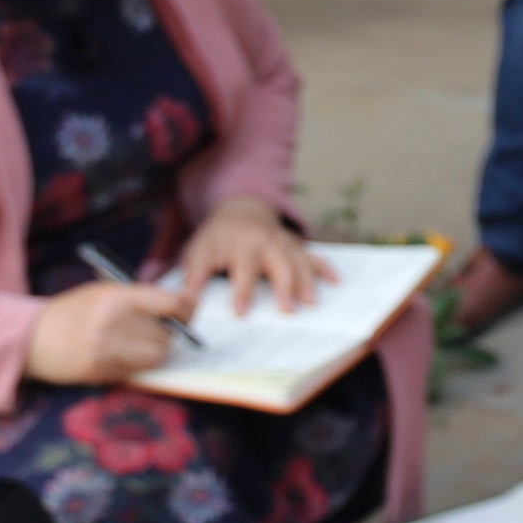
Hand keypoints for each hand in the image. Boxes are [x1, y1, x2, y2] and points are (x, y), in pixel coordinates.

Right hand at [25, 279, 186, 384]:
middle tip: (153, 331)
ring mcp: (105, 349)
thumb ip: (139, 298)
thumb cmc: (72, 312)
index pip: (171, 303)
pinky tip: (118, 357)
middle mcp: (113, 322)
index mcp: (117, 297)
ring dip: (154, 353)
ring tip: (138, 345)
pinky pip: (136, 371)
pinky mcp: (99, 372)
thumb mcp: (103, 292)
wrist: (30, 338)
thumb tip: (183, 305)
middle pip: (166, 334)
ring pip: (156, 356)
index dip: (187, 309)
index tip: (188, 312)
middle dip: (166, 334)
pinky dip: (135, 366)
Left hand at [180, 197, 328, 314]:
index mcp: (241, 245)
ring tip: (311, 302)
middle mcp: (267, 242)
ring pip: (300, 261)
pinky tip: (336, 282)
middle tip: (287, 310)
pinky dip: (326, 268)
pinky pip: (314, 255)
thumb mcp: (197, 253)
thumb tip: (186, 302)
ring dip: (307, 281)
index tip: (241, 312)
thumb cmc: (216, 239)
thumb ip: (193, 277)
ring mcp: (284, 243)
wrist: (238, 210)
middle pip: (279, 264)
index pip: (243, 271)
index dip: (242, 292)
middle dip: (285, 286)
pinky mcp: (296, 246)